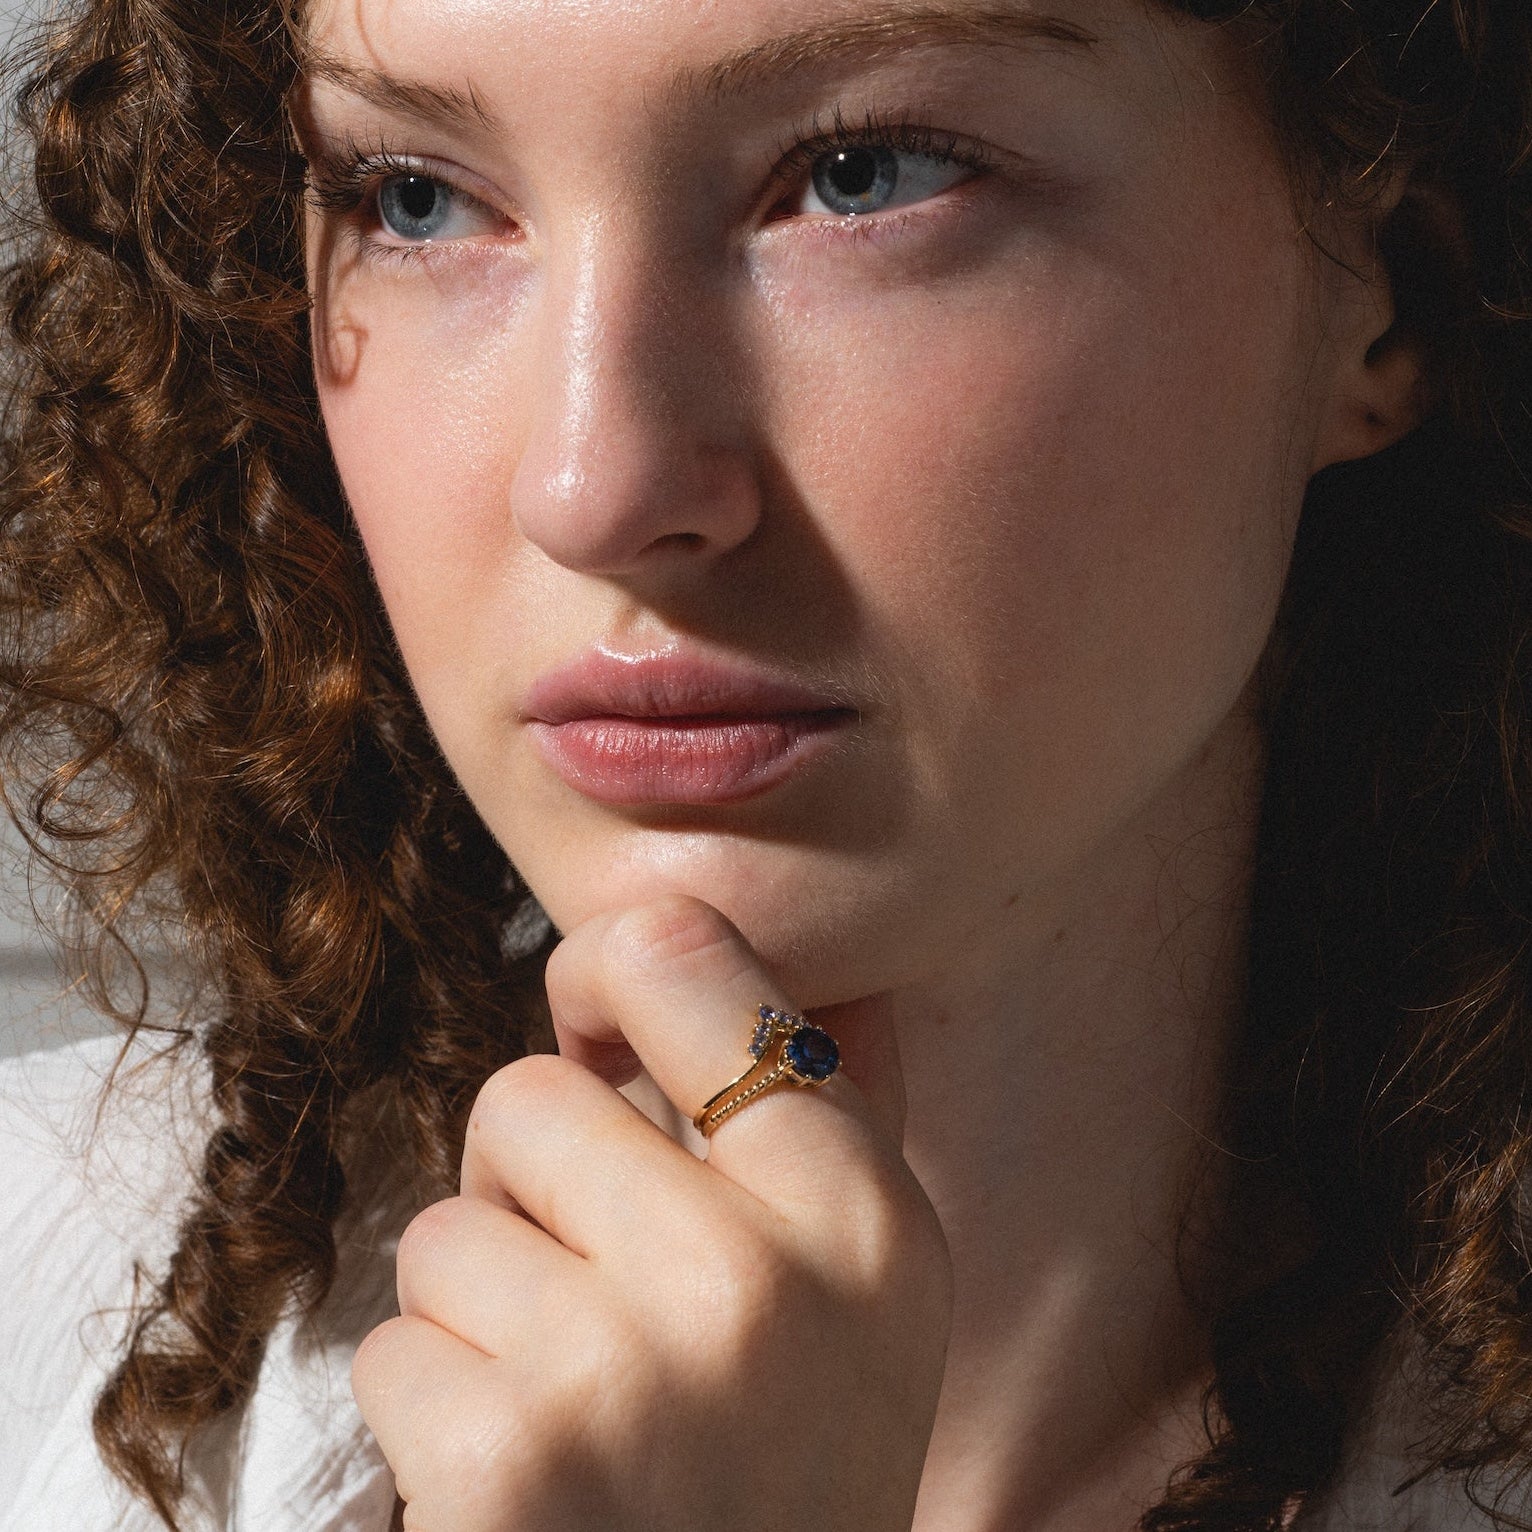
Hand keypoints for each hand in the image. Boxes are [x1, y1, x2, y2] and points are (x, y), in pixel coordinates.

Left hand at [353, 894, 953, 1531]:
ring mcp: (623, 1370)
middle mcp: (755, 1277)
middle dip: (534, 1186)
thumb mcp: (872, 1281)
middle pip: (527, 1097)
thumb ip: (818, 1105)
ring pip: (446, 1229)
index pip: (676, 954)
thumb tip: (701, 934)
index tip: (596, 1028)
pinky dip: (433, 1408)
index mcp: (857, 1210)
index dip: (605, 975)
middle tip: (599, 1288)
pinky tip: (526, 1477)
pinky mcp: (506, 1465)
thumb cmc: (796, 1458)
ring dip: (483, 1311)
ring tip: (577, 1403)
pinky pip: (393, 1345)